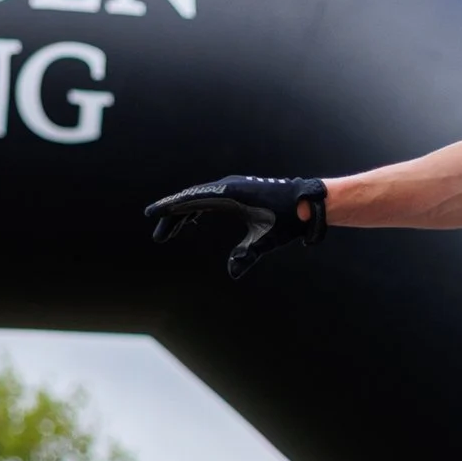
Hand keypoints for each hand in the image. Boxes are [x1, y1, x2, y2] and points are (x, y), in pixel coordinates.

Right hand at [144, 173, 328, 272]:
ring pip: (198, 199)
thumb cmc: (290, 219)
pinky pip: (210, 200)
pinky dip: (197, 210)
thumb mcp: (269, 239)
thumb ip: (249, 254)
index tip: (153, 214)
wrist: (308, 202)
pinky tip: (191, 221)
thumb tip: (233, 273)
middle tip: (158, 236)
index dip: (171, 208)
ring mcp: (232, 188)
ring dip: (183, 215)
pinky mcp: (238, 193)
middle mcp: (228, 187)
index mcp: (230, 194)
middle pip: (190, 200)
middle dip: (172, 217)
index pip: (192, 200)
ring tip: (168, 233)